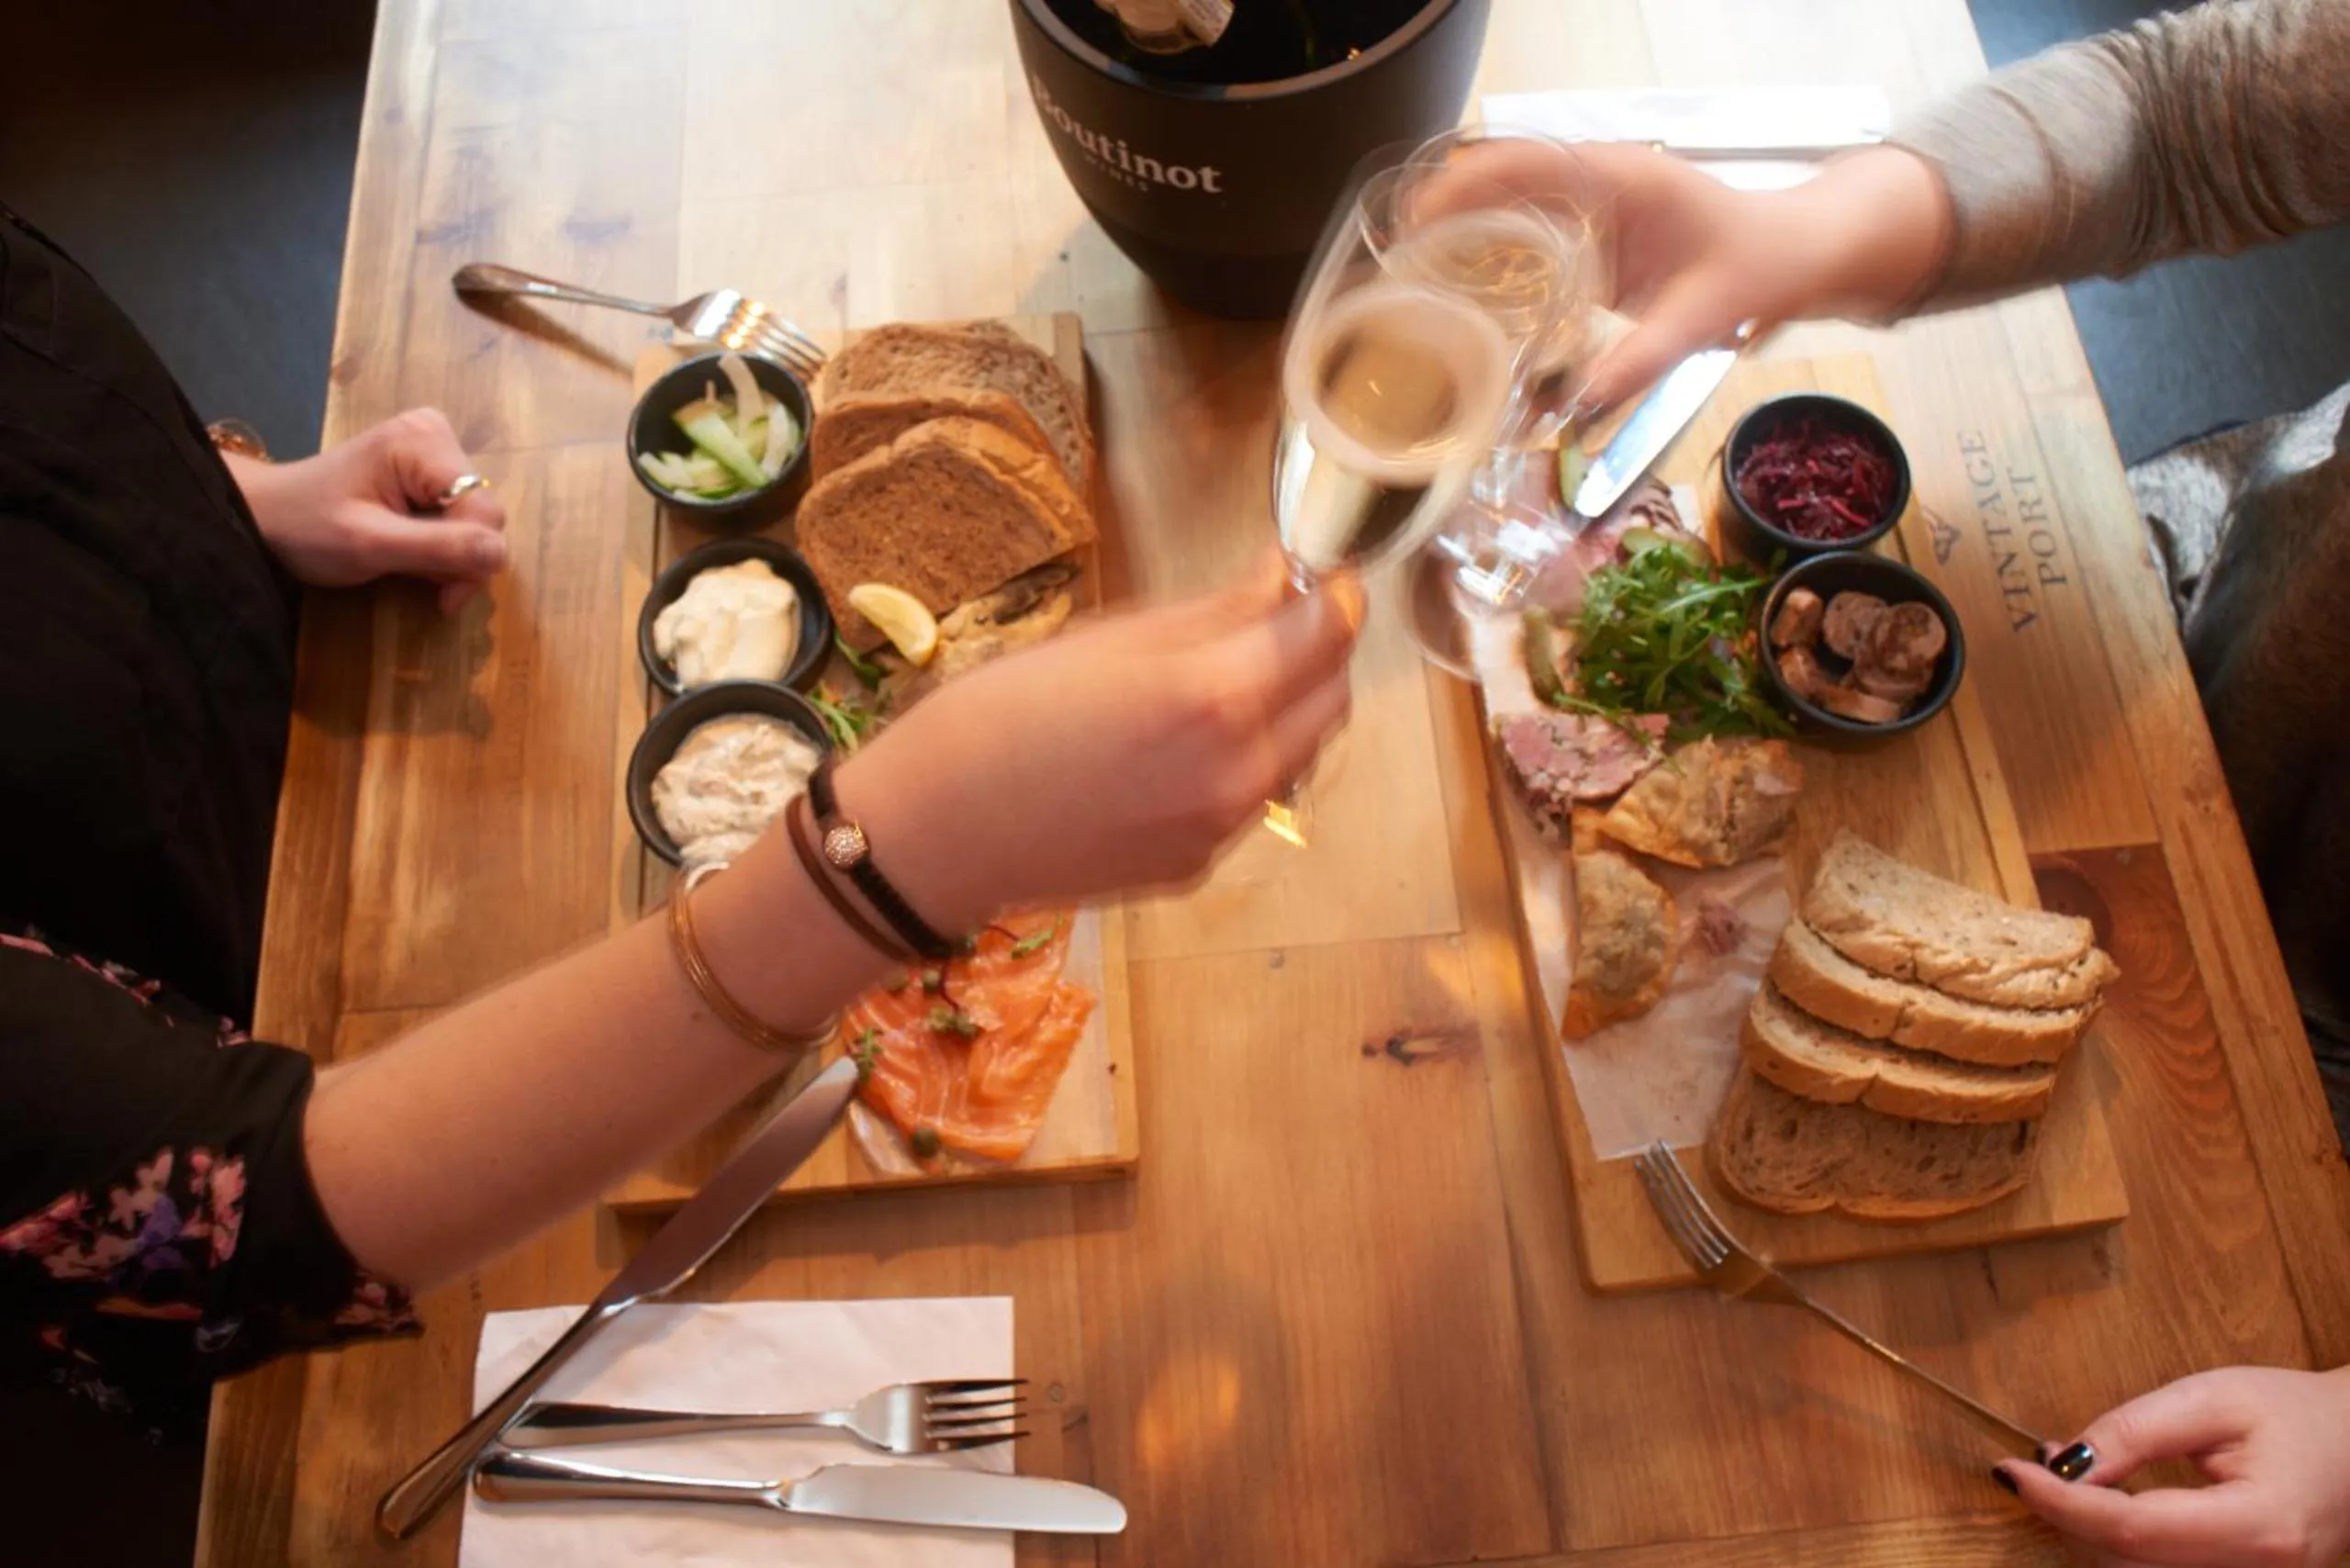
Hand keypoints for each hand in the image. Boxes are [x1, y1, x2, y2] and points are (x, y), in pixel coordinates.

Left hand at [224, 407, 508, 613]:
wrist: (265, 515)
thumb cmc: (308, 528)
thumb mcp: (371, 544)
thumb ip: (438, 548)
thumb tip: (500, 555)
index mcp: (424, 442)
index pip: (483, 510)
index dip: (472, 559)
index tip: (444, 600)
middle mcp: (436, 434)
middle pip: (481, 512)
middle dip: (458, 556)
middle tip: (421, 584)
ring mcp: (432, 447)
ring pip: (473, 517)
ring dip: (449, 553)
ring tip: (406, 565)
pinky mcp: (427, 465)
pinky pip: (456, 512)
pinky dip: (440, 541)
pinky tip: (410, 548)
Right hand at [833, 558, 1363, 927]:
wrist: (936, 834)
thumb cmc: (998, 717)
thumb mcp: (1109, 639)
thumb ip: (1215, 614)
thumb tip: (1283, 578)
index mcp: (1214, 696)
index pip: (1327, 633)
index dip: (1336, 593)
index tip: (1325, 571)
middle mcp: (1238, 771)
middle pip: (1332, 698)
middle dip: (1320, 651)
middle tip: (1279, 616)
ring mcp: (1223, 827)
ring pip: (1301, 753)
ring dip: (1289, 707)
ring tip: (1224, 677)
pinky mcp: (1200, 864)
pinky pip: (1253, 798)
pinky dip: (1245, 760)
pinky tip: (1179, 743)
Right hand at [1414, 140, 1954, 410]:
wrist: (1796, 252)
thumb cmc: (1759, 264)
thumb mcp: (1703, 315)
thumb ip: (1640, 358)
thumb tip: (1573, 406)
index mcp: (1618, 178)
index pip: (1522, 163)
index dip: (1463, 187)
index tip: (1417, 220)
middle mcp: (1594, 182)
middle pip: (1498, 180)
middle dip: (1441, 215)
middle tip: (1393, 265)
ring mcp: (1589, 207)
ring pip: (1506, 206)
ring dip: (1458, 237)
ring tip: (1408, 285)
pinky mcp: (1590, 237)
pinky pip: (1527, 236)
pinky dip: (1489, 260)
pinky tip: (1460, 303)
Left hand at [1994, 1365, 2349, 1566]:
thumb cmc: (2297, 1414)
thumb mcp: (2213, 1399)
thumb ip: (2134, 1431)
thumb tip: (2064, 1464)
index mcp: (2259, 1528)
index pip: (2133, 1530)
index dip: (2062, 1503)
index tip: (2011, 1471)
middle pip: (2130, 1562)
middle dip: (2069, 1516)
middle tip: (2038, 1464)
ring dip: (2091, 1533)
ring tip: (2070, 1478)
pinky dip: (2123, 1545)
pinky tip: (2107, 1506)